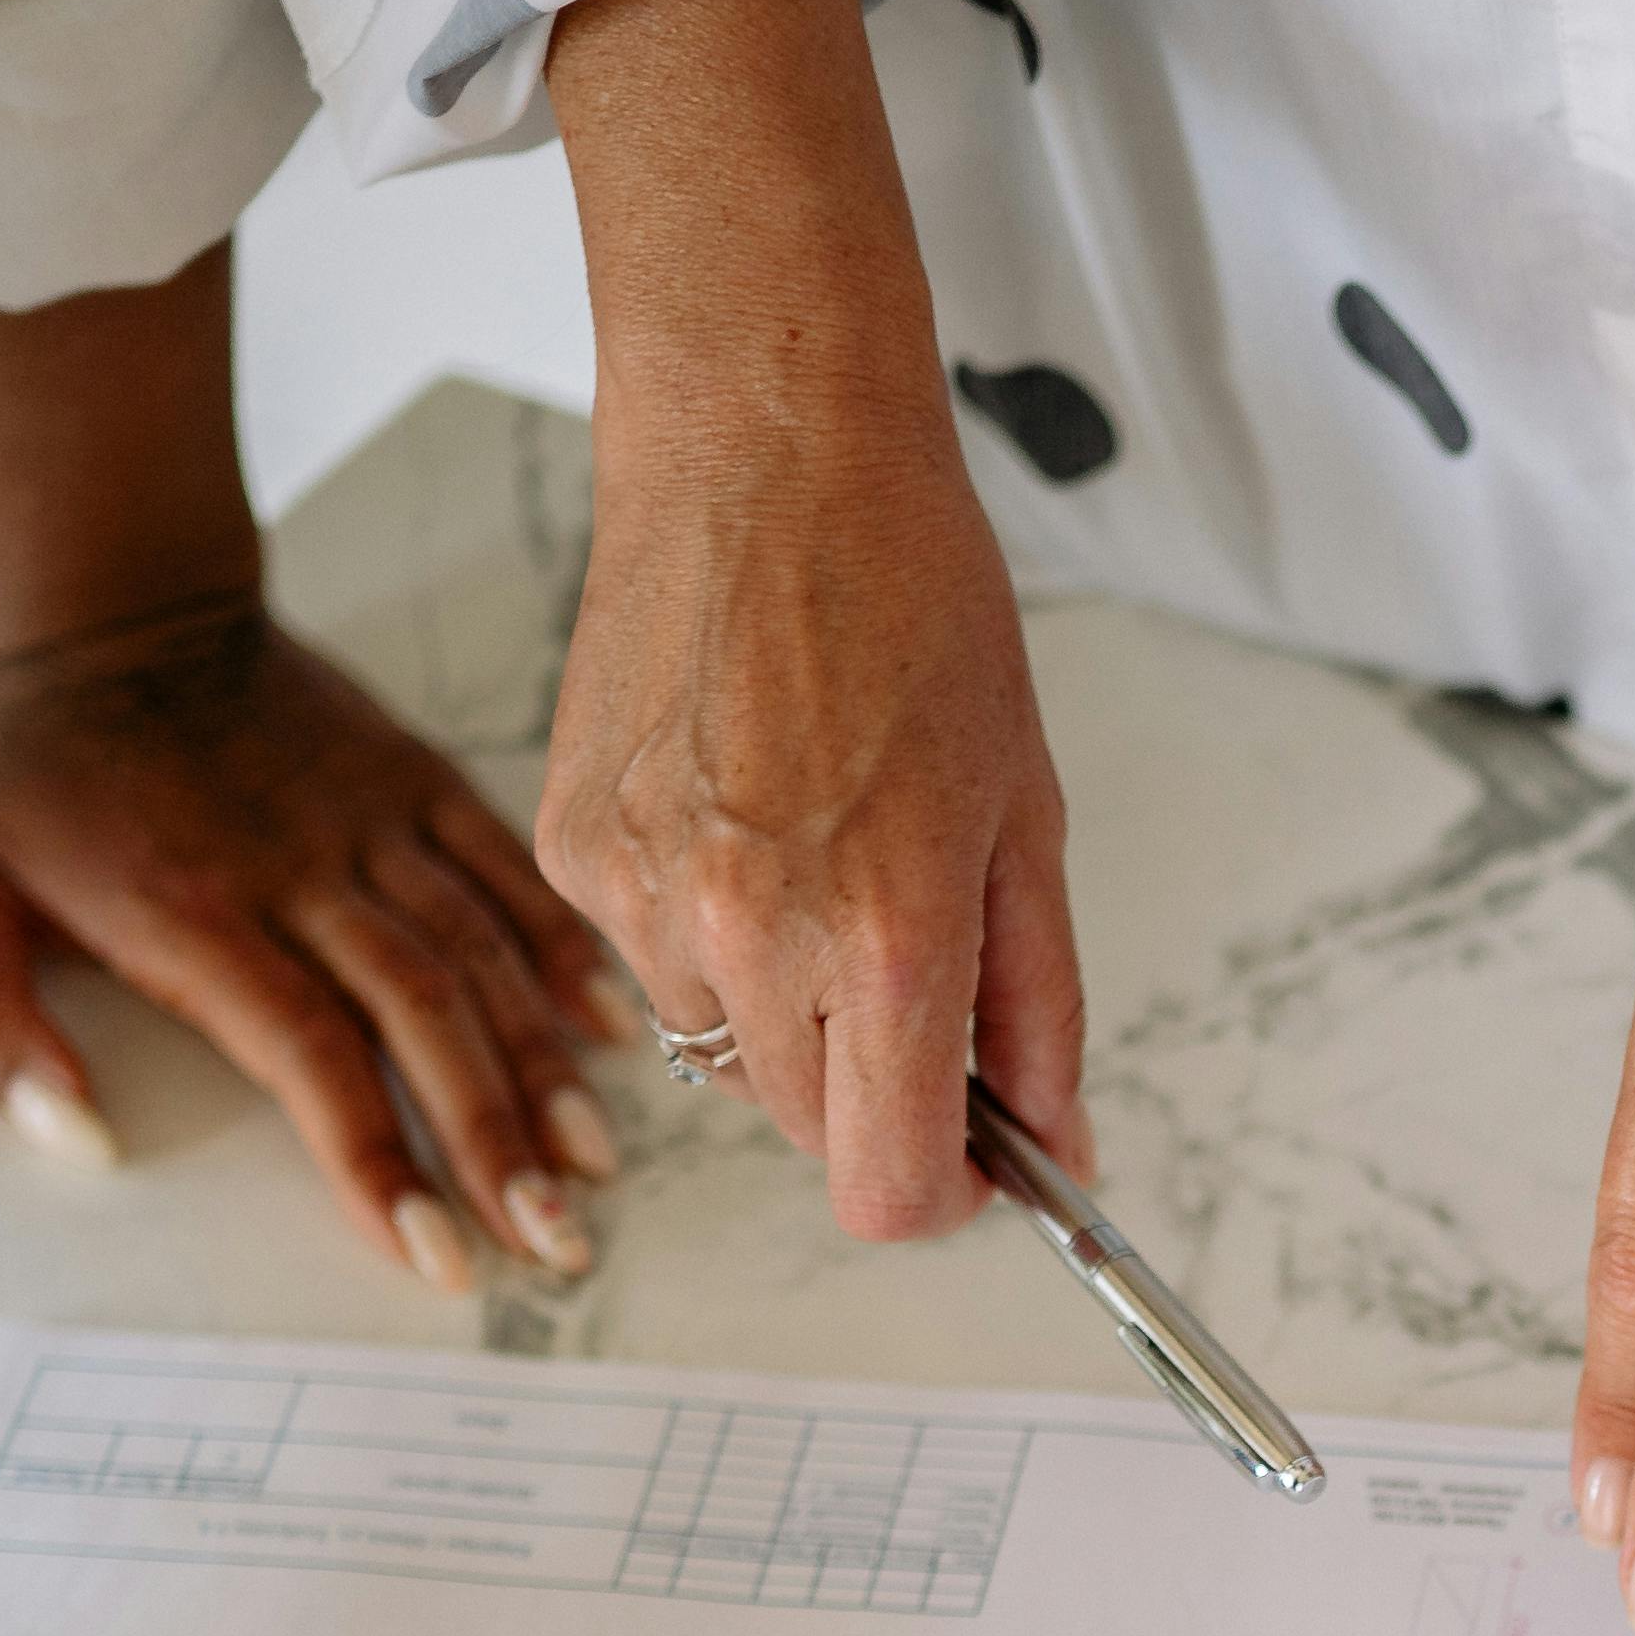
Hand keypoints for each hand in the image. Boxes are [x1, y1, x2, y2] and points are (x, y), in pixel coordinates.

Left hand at [0, 593, 623, 1288]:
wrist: (107, 606)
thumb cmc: (27, 777)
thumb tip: (77, 1139)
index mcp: (194, 911)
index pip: (311, 1054)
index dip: (378, 1159)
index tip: (434, 1256)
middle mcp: (300, 867)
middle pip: (424, 1016)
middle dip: (495, 1140)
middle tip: (552, 1244)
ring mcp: (370, 819)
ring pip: (480, 950)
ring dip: (543, 1066)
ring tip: (590, 1169)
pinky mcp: (413, 778)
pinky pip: (505, 866)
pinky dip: (563, 947)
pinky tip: (611, 1032)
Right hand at [543, 0, 1085, 1237]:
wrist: (763, 444)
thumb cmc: (908, 595)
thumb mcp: (1025, 813)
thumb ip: (1038, 1005)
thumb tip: (1055, 1146)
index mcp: (885, 936)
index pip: (888, 1191)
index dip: (942, 1190)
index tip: (969, 1152)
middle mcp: (750, 938)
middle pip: (808, 1135)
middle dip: (869, 1079)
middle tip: (901, 942)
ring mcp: (647, 903)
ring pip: (727, 1054)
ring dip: (779, 998)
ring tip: (810, 838)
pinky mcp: (579, 855)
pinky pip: (651, 962)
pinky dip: (703, 923)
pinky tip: (736, 802)